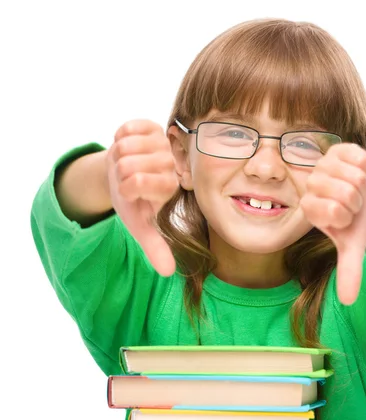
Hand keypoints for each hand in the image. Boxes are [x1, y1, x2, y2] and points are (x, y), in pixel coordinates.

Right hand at [106, 119, 178, 276]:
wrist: (124, 177)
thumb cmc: (134, 204)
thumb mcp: (141, 227)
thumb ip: (155, 247)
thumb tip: (167, 272)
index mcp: (172, 188)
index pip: (136, 182)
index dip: (124, 188)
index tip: (131, 193)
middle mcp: (173, 164)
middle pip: (127, 164)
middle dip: (119, 173)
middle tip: (128, 178)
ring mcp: (164, 143)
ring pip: (124, 145)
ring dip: (118, 155)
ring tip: (129, 164)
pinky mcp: (153, 126)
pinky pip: (126, 128)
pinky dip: (119, 137)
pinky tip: (129, 148)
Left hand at [300, 143, 365, 304]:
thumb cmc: (356, 221)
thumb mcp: (353, 245)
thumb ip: (348, 270)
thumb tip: (348, 301)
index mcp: (310, 208)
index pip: (335, 212)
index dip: (348, 216)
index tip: (345, 217)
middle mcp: (311, 185)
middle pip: (347, 193)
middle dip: (359, 201)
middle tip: (354, 202)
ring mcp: (323, 164)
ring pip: (354, 176)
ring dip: (364, 185)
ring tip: (357, 188)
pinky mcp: (338, 149)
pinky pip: (359, 158)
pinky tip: (358, 172)